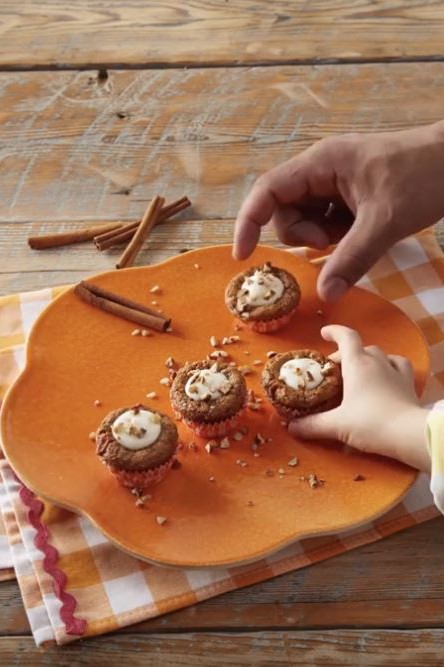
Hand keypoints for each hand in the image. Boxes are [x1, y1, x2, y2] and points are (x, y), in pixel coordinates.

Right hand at [233, 122, 443, 301]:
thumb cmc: (423, 175)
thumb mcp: (385, 221)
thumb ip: (352, 259)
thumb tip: (326, 296)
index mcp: (320, 163)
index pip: (267, 191)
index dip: (249, 222)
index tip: (243, 255)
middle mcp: (320, 171)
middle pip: (285, 211)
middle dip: (303, 235)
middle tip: (331, 243)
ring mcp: (334, 184)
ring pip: (306, 220)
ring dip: (323, 238)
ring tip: (356, 234)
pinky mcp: (347, 197)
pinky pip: (327, 223)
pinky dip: (338, 237)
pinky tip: (363, 232)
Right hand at [288, 325, 429, 471]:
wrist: (409, 434)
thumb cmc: (370, 423)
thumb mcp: (336, 425)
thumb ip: (312, 425)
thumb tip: (291, 427)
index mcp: (357, 364)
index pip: (346, 337)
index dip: (334, 331)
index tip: (324, 333)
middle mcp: (376, 361)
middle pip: (359, 348)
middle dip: (344, 355)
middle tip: (333, 372)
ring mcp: (395, 370)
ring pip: (379, 354)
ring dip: (366, 358)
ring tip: (358, 371)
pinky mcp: (408, 384)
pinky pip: (399, 365)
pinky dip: (390, 365)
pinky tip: (386, 374)